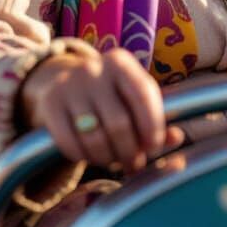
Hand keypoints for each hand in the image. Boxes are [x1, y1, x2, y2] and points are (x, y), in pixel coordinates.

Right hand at [20, 48, 183, 172]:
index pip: (143, 96)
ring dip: (108, 158)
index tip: (154, 147)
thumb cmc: (109, 93)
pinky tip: (91, 156)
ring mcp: (69, 85)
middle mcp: (94, 68)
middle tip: (133, 163)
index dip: (152, 127)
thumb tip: (177, 138)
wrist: (63, 80)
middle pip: (119, 123)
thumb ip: (155, 117)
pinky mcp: (50, 104)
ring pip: (94, 137)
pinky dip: (83, 157)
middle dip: (130, 151)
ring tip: (114, 161)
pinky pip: (70, 143)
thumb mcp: (132, 96)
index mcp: (121, 63)